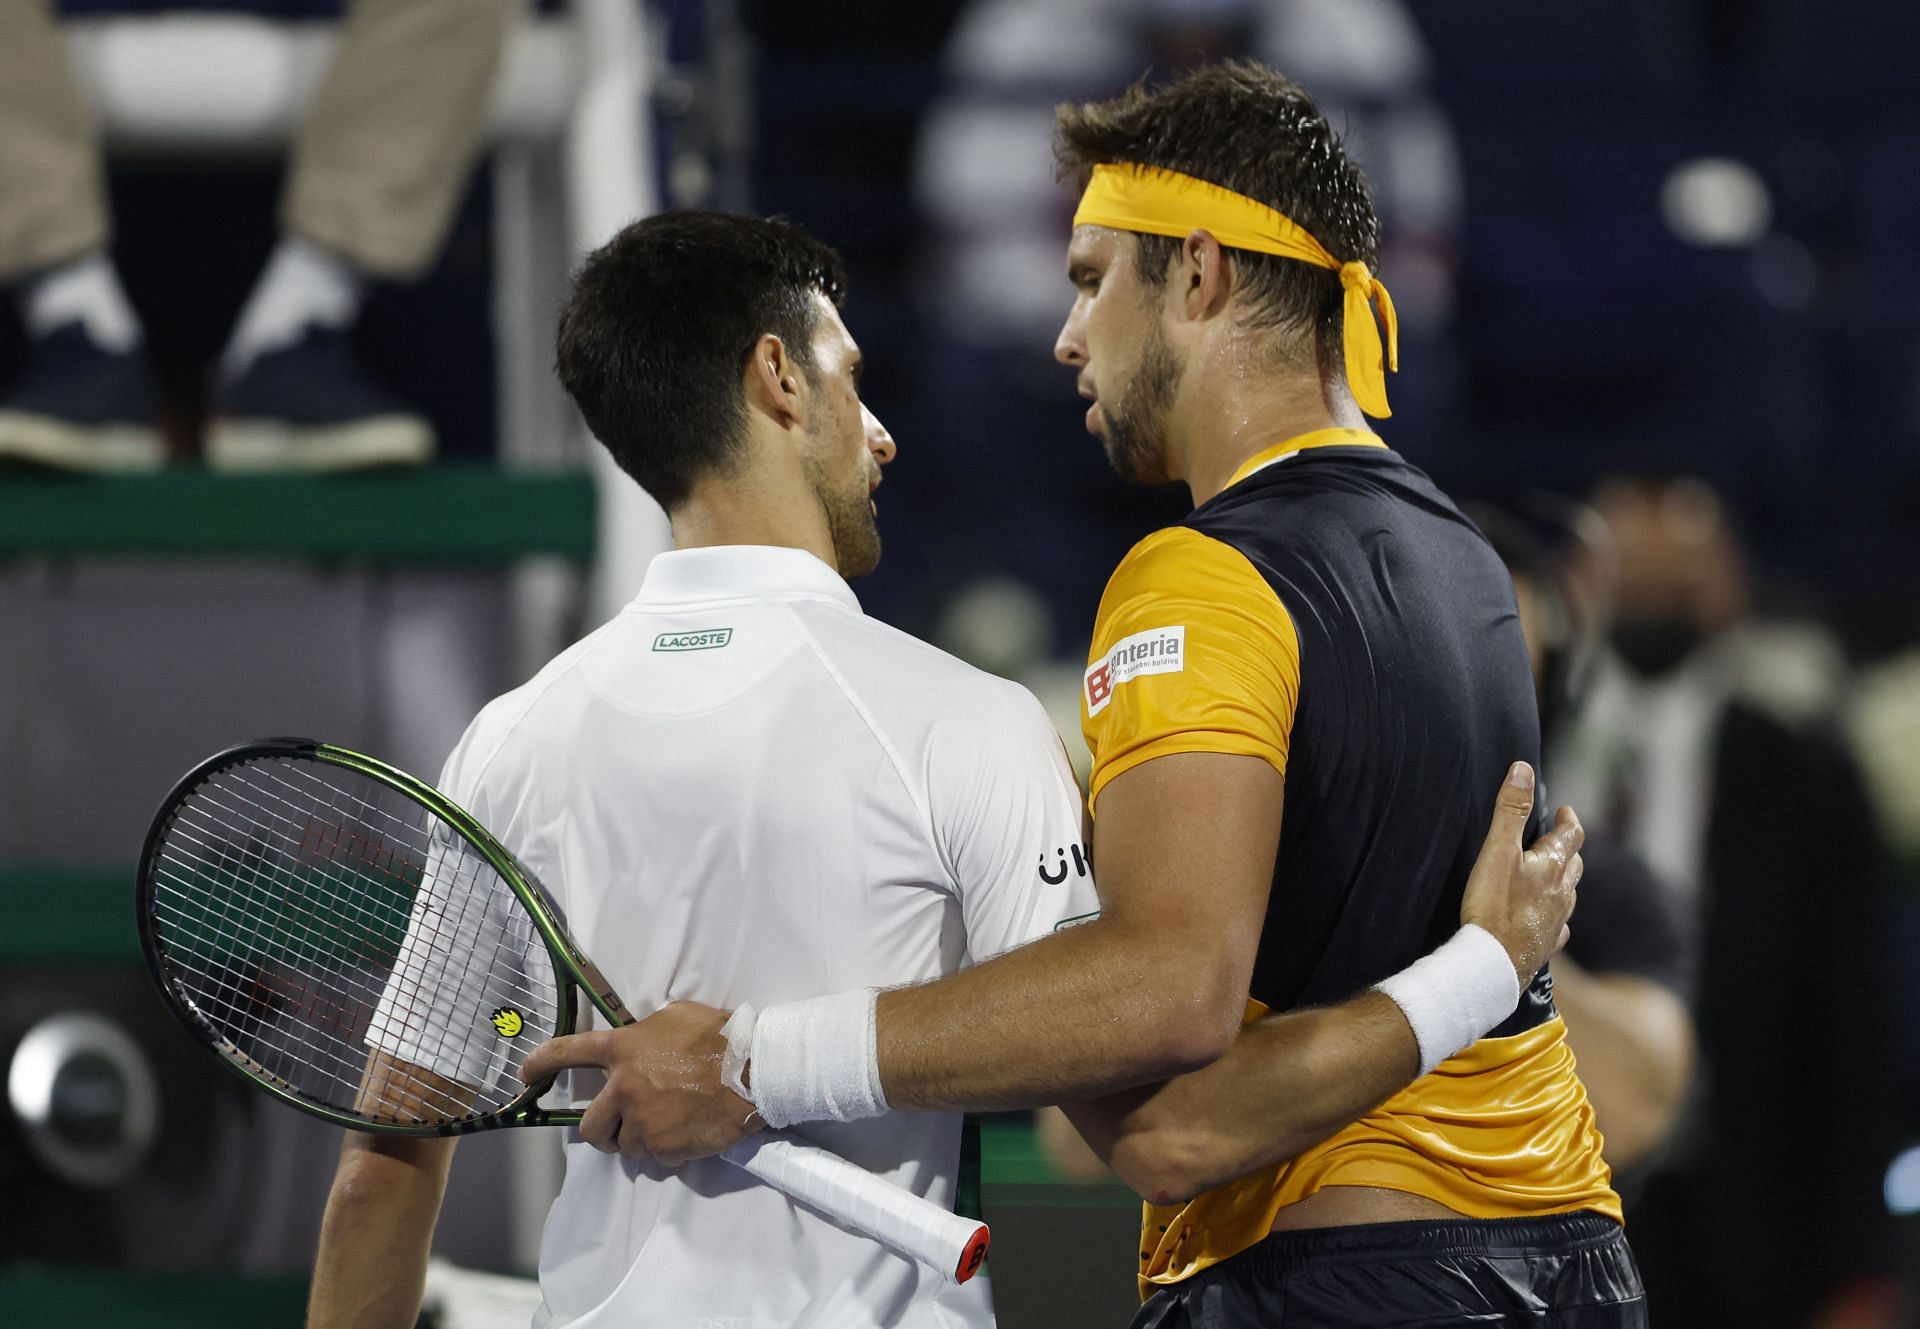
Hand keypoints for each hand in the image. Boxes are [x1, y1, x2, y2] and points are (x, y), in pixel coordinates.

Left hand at [518, 1001, 761, 1164]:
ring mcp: (643, 1122)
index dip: (541, 1063)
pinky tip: (689, 1132)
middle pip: (589, 1127)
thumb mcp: (676, 1017)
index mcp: (624, 1049)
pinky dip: (669, 1150)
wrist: (754, 1069)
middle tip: (622, 1127)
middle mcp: (624, 1088)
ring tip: (670, 1124)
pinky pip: (656, 1157)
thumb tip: (641, 1043)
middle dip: (602, 1131)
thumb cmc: (720, 1035)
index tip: (524, 1074)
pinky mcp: (664, 1148)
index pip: (569, 1052)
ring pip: (624, 1146)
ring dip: (641, 1140)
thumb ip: (647, 1032)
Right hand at [1459, 761, 1583, 985]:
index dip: (1569, 820)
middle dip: (1568, 849)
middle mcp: (1561, 893)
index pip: (1572, 835)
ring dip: (1564, 882)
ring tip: (1553, 876)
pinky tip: (1548, 922)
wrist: (1493, 962)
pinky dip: (1555, 917)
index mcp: (1552, 866)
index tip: (1565, 811)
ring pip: (1569, 896)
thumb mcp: (1497, 850)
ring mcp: (1555, 922)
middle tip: (1558, 839)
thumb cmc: (1493, 905)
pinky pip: (1558, 928)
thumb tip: (1523, 770)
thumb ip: (1510, 810)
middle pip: (1574, 865)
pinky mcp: (1544, 946)